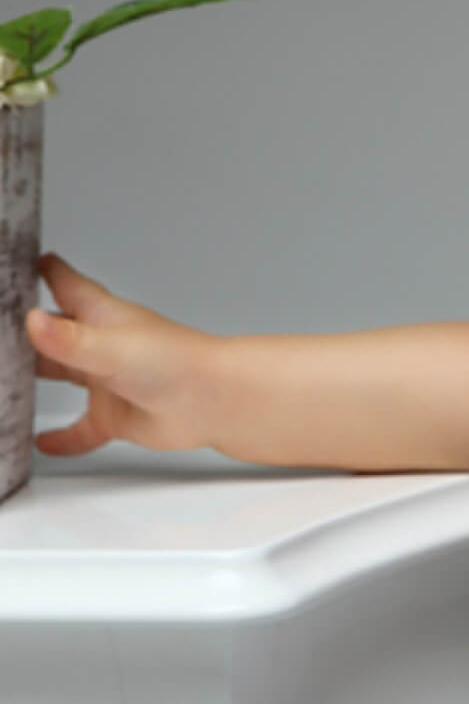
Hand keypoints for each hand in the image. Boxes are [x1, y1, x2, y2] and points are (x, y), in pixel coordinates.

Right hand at [26, 254, 216, 455]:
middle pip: (55, 334)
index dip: (47, 272)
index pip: (68, 286)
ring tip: (5, 382)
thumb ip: (69, 339)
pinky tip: (40, 443)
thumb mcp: (113, 347)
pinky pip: (81, 430)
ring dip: (35, 380)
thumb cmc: (176, 360)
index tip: (28, 260)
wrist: (214, 400)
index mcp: (102, 317)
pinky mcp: (115, 417)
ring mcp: (107, 382)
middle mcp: (102, 346)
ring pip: (63, 376)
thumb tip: (32, 320)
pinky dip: (62, 437)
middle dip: (25, 331)